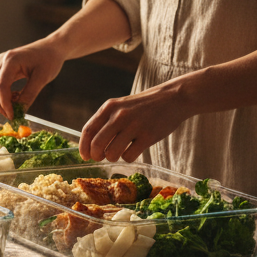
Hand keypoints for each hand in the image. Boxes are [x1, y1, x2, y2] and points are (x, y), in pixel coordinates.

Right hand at [0, 39, 66, 119]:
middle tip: (12, 116)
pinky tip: (16, 98)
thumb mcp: (43, 78)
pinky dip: (4, 95)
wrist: (52, 48)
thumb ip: (30, 94)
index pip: (0, 85)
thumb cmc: (50, 59)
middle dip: (0, 104)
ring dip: (1, 100)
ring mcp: (1, 64)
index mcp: (11, 60)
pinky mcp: (3, 68)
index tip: (12, 116)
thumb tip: (20, 111)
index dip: (4, 103)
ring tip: (16, 107)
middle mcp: (2, 61)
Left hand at [78, 82, 192, 161]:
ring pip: (111, 153)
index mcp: (109, 107)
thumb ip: (106, 120)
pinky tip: (133, 150)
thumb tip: (91, 144)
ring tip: (118, 153)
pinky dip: (128, 158)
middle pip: (97, 144)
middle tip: (100, 158)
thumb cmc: (143, 106)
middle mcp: (119, 115)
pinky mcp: (148, 136)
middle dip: (96, 155)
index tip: (85, 155)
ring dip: (112, 158)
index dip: (83, 146)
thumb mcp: (121, 106)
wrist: (172, 98)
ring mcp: (134, 126)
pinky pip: (129, 156)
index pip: (88, 130)